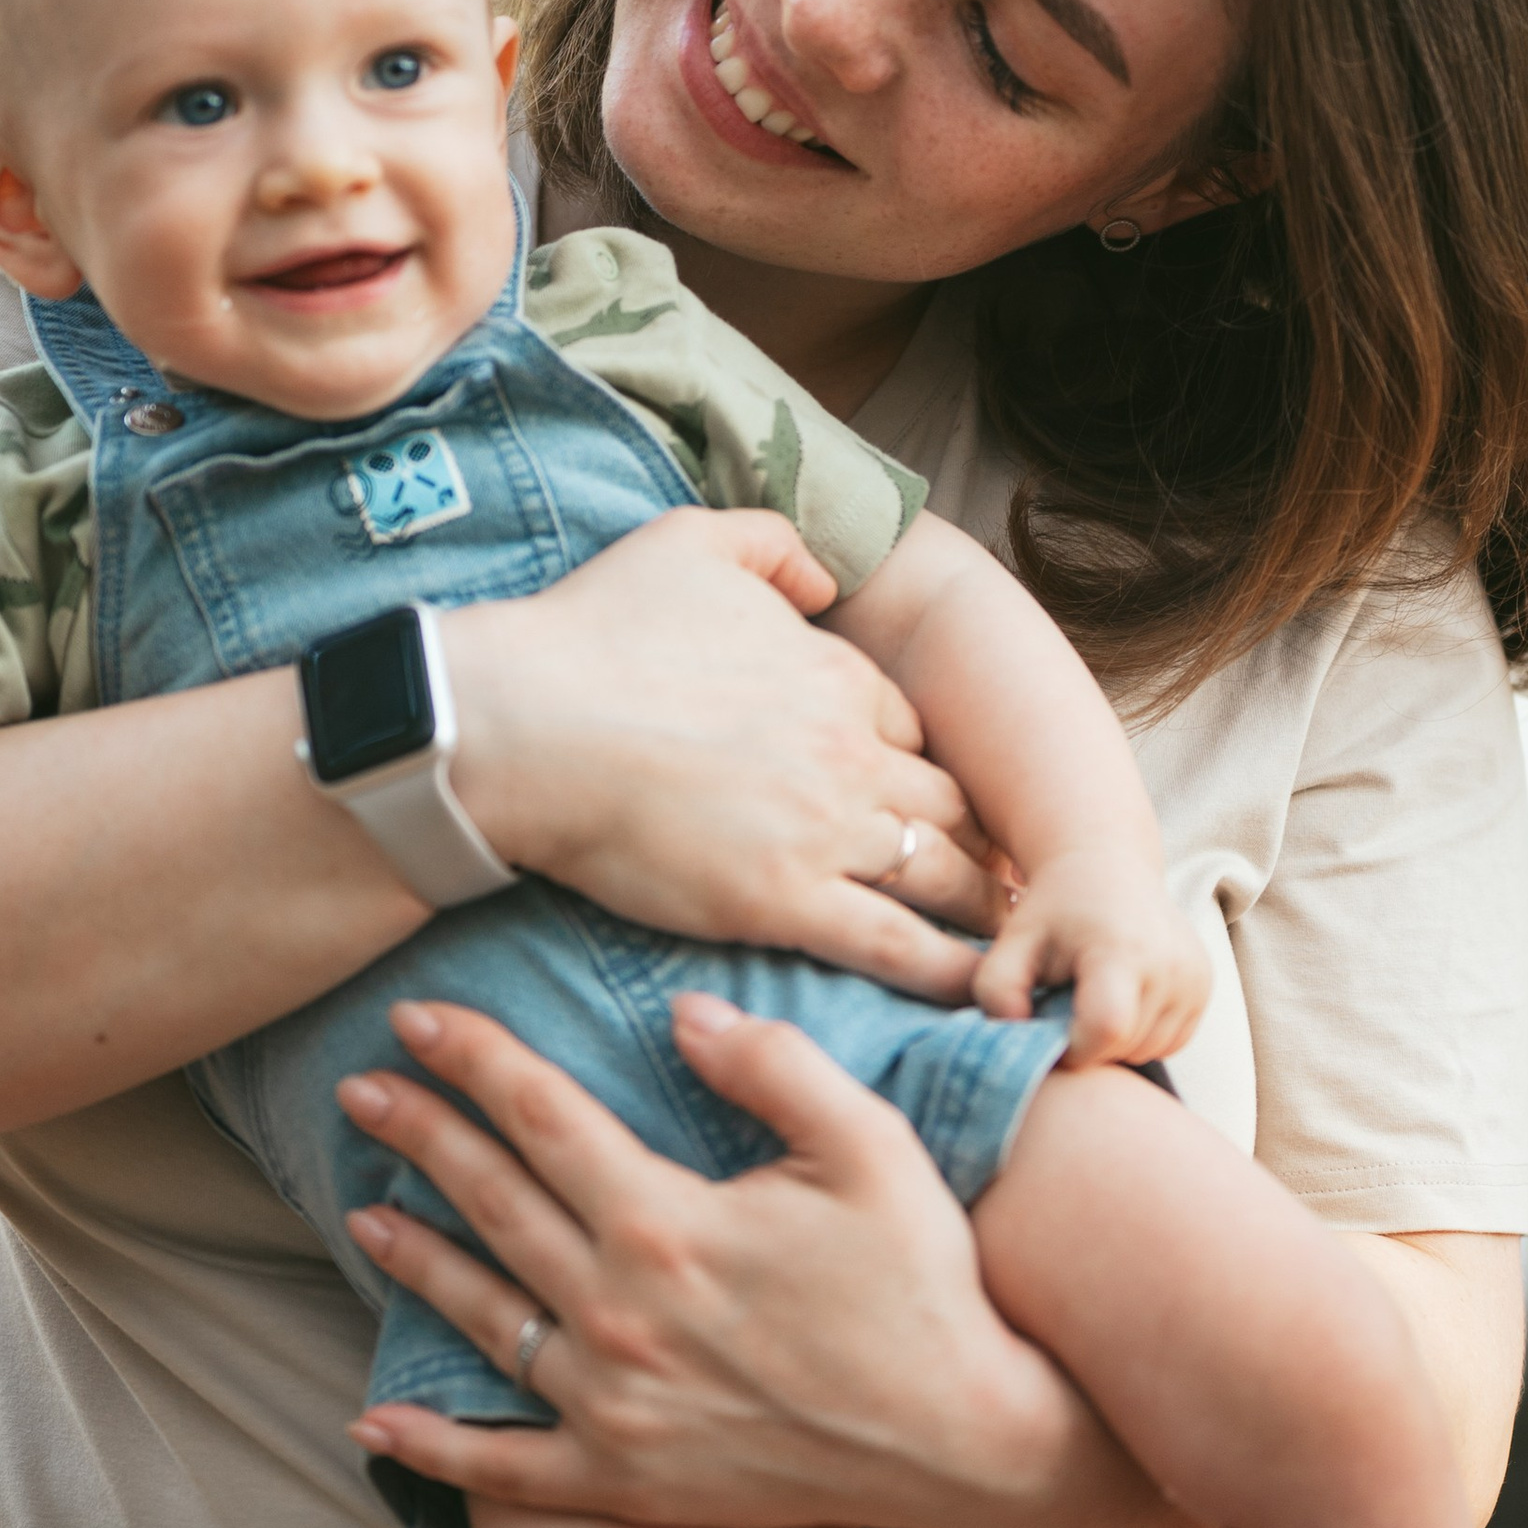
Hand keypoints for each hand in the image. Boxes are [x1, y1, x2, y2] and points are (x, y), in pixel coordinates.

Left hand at [332, 994, 1218, 1527]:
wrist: (963, 1441)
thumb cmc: (921, 1286)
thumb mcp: (872, 1148)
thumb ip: (774, 1067)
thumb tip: (680, 1015)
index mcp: (666, 1224)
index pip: (541, 1119)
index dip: (473, 1061)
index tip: (414, 1020)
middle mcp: (618, 1315)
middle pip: (492, 1204)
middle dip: (419, 1138)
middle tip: (358, 1092)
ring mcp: (611, 1408)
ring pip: (482, 1320)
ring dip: (415, 1261)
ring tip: (361, 1214)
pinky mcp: (623, 1483)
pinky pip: (502, 1469)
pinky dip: (432, 1447)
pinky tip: (373, 1422)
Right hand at [443, 510, 1002, 1000]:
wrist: (525, 725)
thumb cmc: (591, 634)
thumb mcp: (691, 539)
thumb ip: (776, 543)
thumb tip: (827, 577)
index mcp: (834, 675)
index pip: (905, 726)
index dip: (905, 760)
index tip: (911, 793)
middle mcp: (849, 752)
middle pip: (941, 803)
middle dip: (963, 837)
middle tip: (983, 875)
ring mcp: (824, 831)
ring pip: (937, 873)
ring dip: (975, 903)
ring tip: (1003, 941)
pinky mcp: (785, 902)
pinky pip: (893, 943)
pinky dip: (945, 968)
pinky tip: (978, 989)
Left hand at [971, 848, 1211, 1068]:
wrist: (1107, 864)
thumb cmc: (1053, 909)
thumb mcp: (1011, 942)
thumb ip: (995, 991)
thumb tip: (1017, 1033)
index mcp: (1120, 949)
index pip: (1106, 1030)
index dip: (1073, 1046)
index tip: (1048, 1025)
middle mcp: (1169, 964)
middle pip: (1126, 1046)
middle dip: (1088, 1043)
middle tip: (1065, 1006)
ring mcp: (1194, 976)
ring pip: (1150, 1050)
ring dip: (1115, 1041)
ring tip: (1090, 998)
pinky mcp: (1205, 984)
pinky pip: (1172, 1041)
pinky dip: (1141, 1034)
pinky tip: (1118, 999)